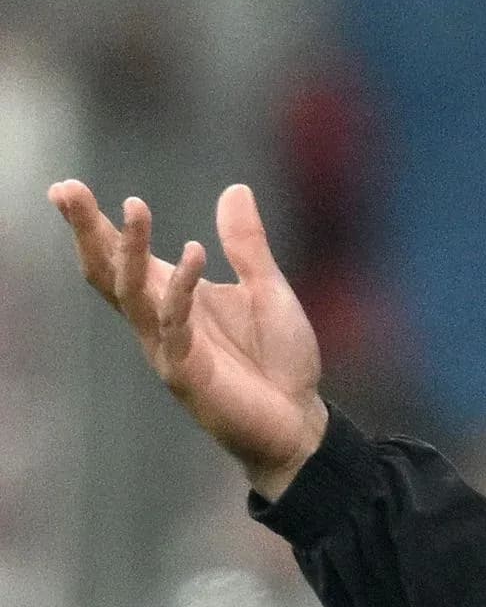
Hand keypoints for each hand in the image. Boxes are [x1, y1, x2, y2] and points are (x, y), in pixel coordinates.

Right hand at [47, 180, 327, 500]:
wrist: (300, 419)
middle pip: (109, 271)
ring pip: (133, 293)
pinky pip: (175, 326)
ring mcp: (168, 348)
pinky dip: (182, 289)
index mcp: (175, 297)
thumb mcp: (268, 288)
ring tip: (135, 206)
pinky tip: (193, 252)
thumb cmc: (278, 358)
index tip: (65, 187)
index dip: (95, 225)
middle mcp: (161, 320)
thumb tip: (234, 188)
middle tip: (65, 189)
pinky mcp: (187, 374)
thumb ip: (247, 244)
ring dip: (131, 250)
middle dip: (88, 231)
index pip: (122, 257)